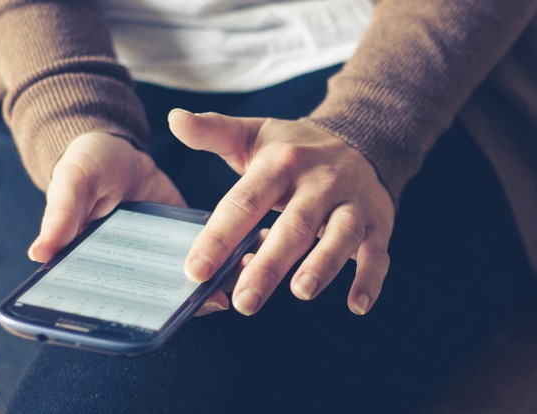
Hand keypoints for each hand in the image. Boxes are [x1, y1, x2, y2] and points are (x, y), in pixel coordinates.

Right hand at [26, 132, 229, 315]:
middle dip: (182, 306)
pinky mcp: (184, 237)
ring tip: (235, 286)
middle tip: (210, 302)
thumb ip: (61, 214)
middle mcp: (129, 268)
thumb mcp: (71, 182)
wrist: (118, 148)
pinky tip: (246, 256)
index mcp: (95, 264)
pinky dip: (225, 260)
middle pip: (153, 300)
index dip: (130, 316)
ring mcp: (160, 256)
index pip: (110, 300)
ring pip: (183, 283)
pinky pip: (206, 256)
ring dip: (209, 287)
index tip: (155, 323)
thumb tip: (39, 253)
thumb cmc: (84, 166)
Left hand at [169, 109, 394, 315]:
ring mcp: (351, 203)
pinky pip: (377, 253)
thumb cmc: (294, 148)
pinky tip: (356, 305)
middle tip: (244, 300)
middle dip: (268, 265)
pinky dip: (370, 279)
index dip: (219, 236)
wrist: (361, 137)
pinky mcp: (377, 222)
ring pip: (340, 236)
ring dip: (322, 265)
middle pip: (293, 225)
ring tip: (300, 292)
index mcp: (281, 163)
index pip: (245, 201)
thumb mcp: (253, 135)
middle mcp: (318, 182)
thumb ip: (213, 131)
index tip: (196, 270)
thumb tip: (174, 118)